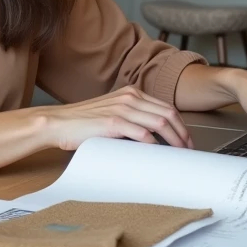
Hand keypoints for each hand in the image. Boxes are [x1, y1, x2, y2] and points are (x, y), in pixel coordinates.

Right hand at [36, 86, 192, 151]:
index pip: (166, 107)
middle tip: (189, 149)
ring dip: (174, 139)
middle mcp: (129, 97)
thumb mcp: (112, 113)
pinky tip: (159, 153)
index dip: (181, 124)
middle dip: (183, 133)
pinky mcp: (113, 122)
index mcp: (131, 93)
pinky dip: (155, 144)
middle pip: (168, 113)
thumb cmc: (82, 123)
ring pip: (160, 122)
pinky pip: (142, 133)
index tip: (186, 139)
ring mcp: (122, 108)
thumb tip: (153, 138)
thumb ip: (131, 119)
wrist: (58, 123)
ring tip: (179, 152)